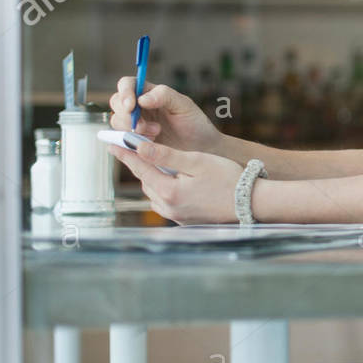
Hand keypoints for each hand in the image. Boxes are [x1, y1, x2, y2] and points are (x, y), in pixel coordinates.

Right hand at [108, 78, 222, 155]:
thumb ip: (164, 96)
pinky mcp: (135, 141)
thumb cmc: (195, 123)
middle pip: (117, 103)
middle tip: (142, 127)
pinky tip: (149, 143)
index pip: (127, 84)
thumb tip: (142, 98)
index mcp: (149, 93)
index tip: (131, 106)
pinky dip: (130, 141)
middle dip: (126, 115)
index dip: (125, 92)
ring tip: (155, 134)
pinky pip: (121, 139)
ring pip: (117, 121)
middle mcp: (139, 107)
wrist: (202, 148)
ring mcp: (135, 124)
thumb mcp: (184, 105)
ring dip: (130, 129)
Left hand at [109, 137, 243, 224]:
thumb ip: (166, 155)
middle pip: (146, 180)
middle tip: (142, 149)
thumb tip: (139, 147)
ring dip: (156, 178)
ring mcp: (175, 216)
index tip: (111, 142)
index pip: (139, 167)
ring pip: (155, 192)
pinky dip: (167, 190)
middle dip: (144, 165)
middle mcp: (167, 206)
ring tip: (166, 166)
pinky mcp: (183, 220)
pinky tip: (179, 183)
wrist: (251, 204)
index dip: (125, 153)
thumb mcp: (197, 161)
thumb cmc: (228, 179)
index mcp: (168, 190)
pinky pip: (166, 202)